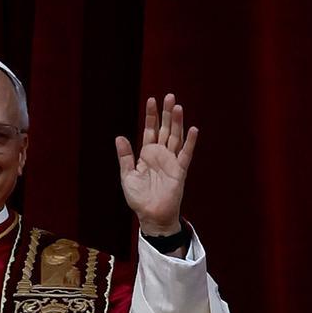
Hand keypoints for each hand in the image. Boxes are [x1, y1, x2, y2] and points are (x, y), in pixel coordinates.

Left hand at [115, 93, 197, 235]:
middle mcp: (160, 154)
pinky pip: (186, 154)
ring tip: (178, 107)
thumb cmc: (139, 198)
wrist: (151, 216)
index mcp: (147, 154)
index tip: (152, 100)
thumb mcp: (127, 176)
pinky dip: (190, 142)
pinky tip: (193, 129)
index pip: (150, 130)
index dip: (151, 116)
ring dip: (177, 122)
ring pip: (175, 137)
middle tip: (170, 96)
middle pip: (165, 129)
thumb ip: (125, 156)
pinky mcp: (180, 170)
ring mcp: (171, 161)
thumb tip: (119, 137)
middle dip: (166, 113)